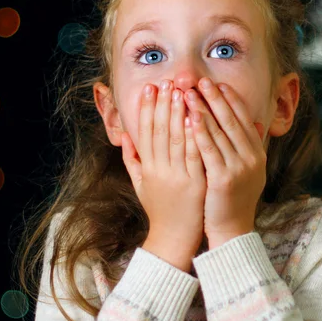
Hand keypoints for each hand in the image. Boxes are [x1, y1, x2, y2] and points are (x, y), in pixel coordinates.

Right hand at [121, 80, 206, 256]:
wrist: (173, 238)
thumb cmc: (158, 209)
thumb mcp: (139, 183)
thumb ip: (132, 159)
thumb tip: (125, 135)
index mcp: (146, 168)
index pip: (145, 132)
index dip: (147, 109)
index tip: (150, 89)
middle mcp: (159, 170)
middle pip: (160, 132)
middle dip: (163, 105)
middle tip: (166, 82)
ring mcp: (177, 177)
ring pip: (176, 140)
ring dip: (179, 114)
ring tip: (181, 92)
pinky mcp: (194, 184)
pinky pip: (194, 156)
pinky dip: (194, 137)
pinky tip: (196, 119)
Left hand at [184, 78, 266, 243]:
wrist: (232, 230)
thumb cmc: (233, 199)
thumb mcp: (249, 171)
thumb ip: (251, 146)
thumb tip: (257, 122)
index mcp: (257, 154)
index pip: (243, 119)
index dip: (230, 100)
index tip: (217, 84)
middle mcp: (252, 158)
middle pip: (231, 121)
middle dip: (215, 98)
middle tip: (200, 80)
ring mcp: (239, 168)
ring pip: (219, 132)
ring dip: (203, 109)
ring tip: (189, 92)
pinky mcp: (223, 179)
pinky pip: (209, 150)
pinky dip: (199, 131)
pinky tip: (189, 117)